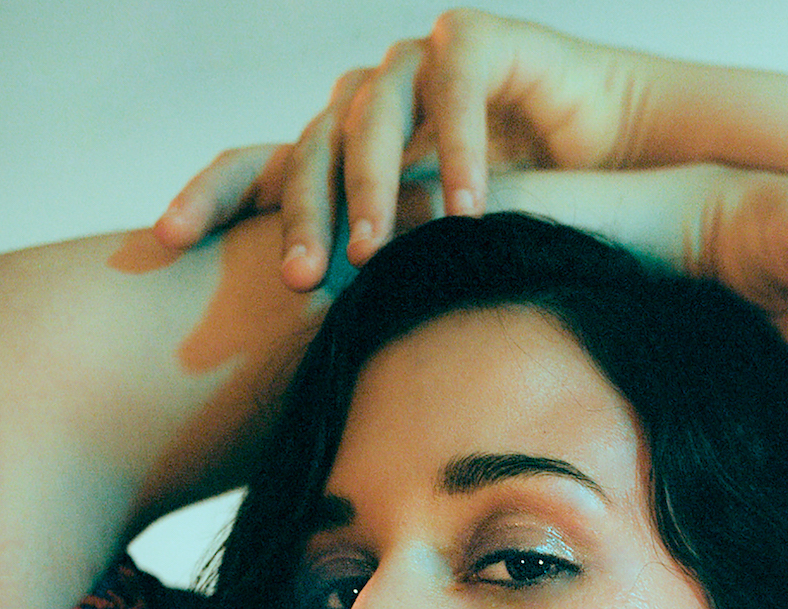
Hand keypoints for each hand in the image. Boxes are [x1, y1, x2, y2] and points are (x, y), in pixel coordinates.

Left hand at [155, 10, 653, 289]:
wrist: (624, 165)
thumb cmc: (531, 230)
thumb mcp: (437, 271)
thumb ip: (382, 296)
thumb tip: (319, 389)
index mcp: (344, 158)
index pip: (257, 169)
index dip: (208, 197)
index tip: (163, 241)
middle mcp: (366, 106)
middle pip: (302, 146)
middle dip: (296, 217)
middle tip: (296, 280)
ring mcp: (415, 67)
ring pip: (366, 115)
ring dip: (369, 190)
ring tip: (375, 256)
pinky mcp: (477, 39)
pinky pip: (453, 88)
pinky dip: (457, 150)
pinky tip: (468, 208)